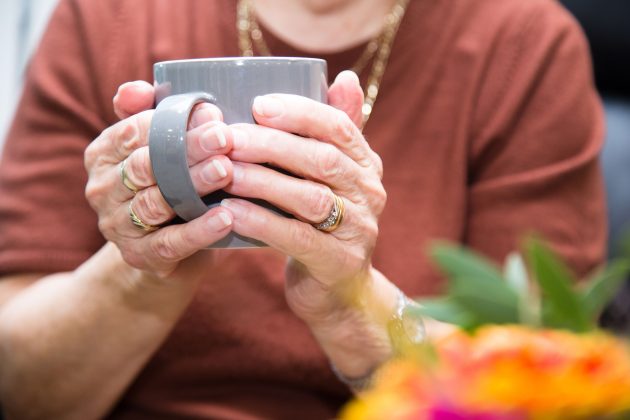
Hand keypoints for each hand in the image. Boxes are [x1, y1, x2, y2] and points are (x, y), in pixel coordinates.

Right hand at [84, 81, 234, 280]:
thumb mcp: (158, 147)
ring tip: (227, 170)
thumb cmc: (169, 184)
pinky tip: (227, 218)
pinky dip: (199, 230)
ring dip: (193, 184)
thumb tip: (140, 89)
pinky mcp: (140, 256)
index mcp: (103, 154)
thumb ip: (148, 114)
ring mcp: (117, 226)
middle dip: (186, 149)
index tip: (213, 114)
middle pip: (146, 164)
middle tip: (224, 137)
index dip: (171, 121)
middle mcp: (102, 189)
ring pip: (156, 202)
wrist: (168, 250)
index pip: (131, 131)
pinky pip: (170, 243)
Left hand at [221, 71, 385, 321]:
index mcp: (366, 165)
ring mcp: (359, 230)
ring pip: (309, 197)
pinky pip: (297, 237)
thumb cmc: (321, 224)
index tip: (257, 105)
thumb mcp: (331, 178)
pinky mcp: (339, 263)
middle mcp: (370, 194)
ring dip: (262, 180)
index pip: (338, 127)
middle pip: (322, 159)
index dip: (299, 112)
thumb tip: (342, 77)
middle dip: (272, 144)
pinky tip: (232, 212)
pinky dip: (262, 222)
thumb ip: (332, 132)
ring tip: (224, 171)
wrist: (337, 290)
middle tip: (228, 138)